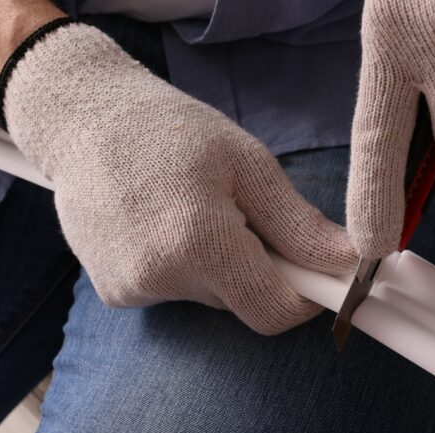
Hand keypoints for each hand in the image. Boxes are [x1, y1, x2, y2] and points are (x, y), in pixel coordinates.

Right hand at [0, 24, 356, 333]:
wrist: (82, 118)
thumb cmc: (171, 131)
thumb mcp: (250, 165)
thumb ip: (300, 226)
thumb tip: (351, 264)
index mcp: (199, 244)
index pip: (274, 312)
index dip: (306, 298)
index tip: (318, 272)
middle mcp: (159, 277)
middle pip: (244, 303)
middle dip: (261, 269)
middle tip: (246, 214)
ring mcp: (130, 289)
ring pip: (211, 297)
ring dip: (221, 265)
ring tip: (196, 208)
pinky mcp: (113, 293)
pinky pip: (177, 292)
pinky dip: (186, 266)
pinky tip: (164, 222)